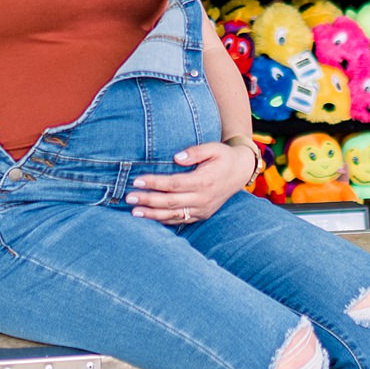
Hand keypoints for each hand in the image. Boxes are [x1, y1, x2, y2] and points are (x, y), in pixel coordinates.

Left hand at [128, 141, 255, 225]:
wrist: (240, 171)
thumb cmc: (223, 156)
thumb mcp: (213, 148)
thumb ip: (195, 152)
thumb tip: (176, 157)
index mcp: (204, 181)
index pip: (174, 184)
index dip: (154, 183)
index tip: (137, 181)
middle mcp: (203, 198)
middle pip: (170, 201)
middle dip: (148, 200)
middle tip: (129, 197)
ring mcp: (203, 209)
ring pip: (174, 214)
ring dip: (153, 214)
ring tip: (134, 212)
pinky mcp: (202, 215)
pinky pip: (181, 220)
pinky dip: (165, 220)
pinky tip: (150, 218)